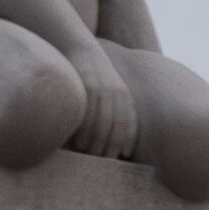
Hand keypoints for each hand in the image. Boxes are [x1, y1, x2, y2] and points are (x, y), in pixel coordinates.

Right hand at [68, 43, 139, 159]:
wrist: (79, 48)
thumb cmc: (93, 75)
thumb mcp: (110, 89)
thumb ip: (115, 109)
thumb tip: (115, 138)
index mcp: (124, 96)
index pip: (129, 123)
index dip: (128, 140)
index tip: (124, 155)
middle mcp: (116, 94)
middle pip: (116, 127)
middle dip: (110, 146)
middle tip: (102, 162)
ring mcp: (101, 90)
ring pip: (102, 123)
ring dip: (96, 143)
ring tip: (89, 156)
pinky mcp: (86, 87)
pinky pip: (87, 113)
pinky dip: (84, 132)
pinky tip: (79, 144)